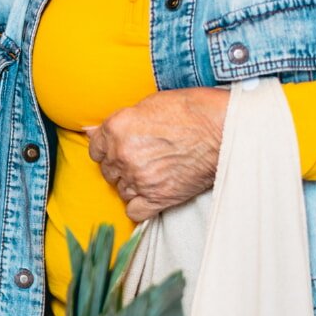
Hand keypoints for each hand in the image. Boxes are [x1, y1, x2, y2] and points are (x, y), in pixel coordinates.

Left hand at [86, 87, 228, 222]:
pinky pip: (135, 211)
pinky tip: (151, 195)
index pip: (95, 148)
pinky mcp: (158, 197)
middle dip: (120, 166)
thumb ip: (118, 122)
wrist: (224, 129)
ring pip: (121, 190)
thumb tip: (91, 131)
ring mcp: (139, 178)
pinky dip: (140, 206)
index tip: (119, 149)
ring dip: (131, 184)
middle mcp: (123, 154)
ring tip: (152, 173)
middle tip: (142, 159)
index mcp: (117, 128)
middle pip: (108, 170)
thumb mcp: (149, 104)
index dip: (108, 149)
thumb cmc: (192, 110)